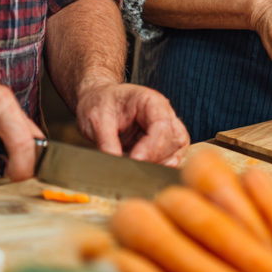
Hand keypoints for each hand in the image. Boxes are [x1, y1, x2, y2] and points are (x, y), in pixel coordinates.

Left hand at [75, 82, 189, 164]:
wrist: (95, 100)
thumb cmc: (98, 103)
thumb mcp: (97, 119)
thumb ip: (107, 142)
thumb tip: (115, 166)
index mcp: (150, 101)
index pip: (162, 125)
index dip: (152, 147)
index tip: (135, 160)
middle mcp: (163, 113)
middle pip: (175, 139)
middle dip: (157, 158)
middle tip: (134, 168)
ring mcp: (165, 128)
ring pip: (176, 151)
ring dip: (159, 165)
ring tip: (135, 169)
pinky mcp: (162, 143)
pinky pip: (170, 159)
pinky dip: (159, 168)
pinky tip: (141, 171)